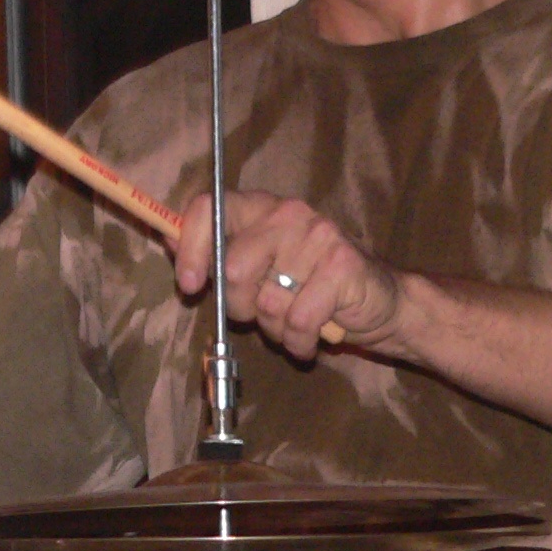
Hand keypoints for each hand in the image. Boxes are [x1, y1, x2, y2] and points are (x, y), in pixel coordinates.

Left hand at [175, 190, 405, 358]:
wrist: (382, 302)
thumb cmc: (311, 286)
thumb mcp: (260, 268)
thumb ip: (218, 253)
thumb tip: (168, 238)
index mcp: (261, 207)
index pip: (210, 208)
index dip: (191, 249)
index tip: (189, 285)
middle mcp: (288, 213)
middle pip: (234, 269)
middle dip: (241, 307)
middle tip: (263, 314)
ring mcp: (318, 236)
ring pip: (267, 301)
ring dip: (276, 329)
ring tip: (294, 323)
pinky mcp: (342, 265)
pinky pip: (299, 321)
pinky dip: (299, 343)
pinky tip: (310, 340)